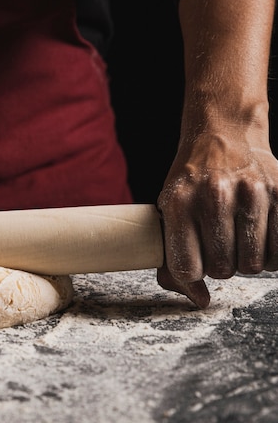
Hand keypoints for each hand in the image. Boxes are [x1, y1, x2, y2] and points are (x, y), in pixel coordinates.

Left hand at [157, 124, 277, 307]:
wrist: (223, 137)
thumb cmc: (191, 182)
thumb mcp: (169, 211)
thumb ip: (173, 256)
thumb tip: (198, 300)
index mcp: (179, 203)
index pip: (187, 267)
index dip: (191, 277)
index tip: (195, 269)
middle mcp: (214, 196)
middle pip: (222, 269)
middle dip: (220, 266)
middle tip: (218, 245)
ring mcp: (251, 193)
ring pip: (254, 265)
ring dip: (246, 259)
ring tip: (238, 237)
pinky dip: (271, 252)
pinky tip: (259, 234)